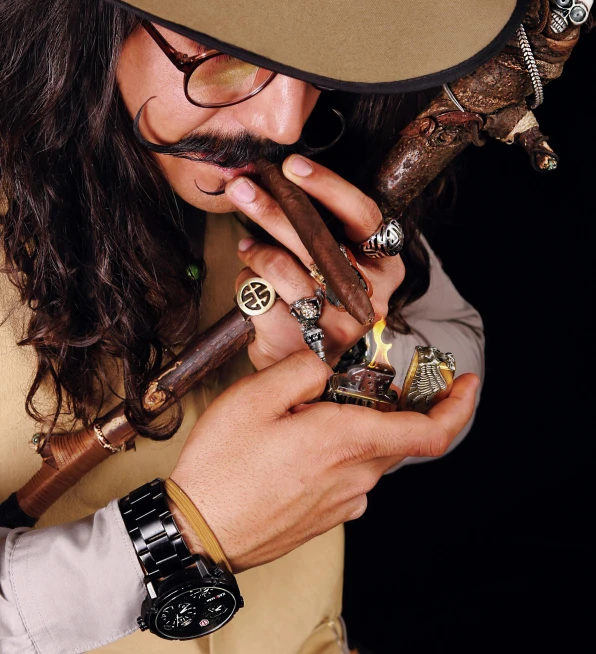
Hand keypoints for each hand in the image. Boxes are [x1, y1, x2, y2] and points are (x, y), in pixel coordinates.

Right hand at [170, 349, 478, 571]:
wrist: (199, 533)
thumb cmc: (222, 468)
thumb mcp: (254, 397)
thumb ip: (302, 369)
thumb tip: (326, 364)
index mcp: (345, 441)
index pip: (430, 431)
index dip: (459, 406)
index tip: (468, 384)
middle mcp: (355, 476)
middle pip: (400, 438)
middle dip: (396, 406)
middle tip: (364, 381)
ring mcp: (344, 501)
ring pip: (372, 454)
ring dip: (358, 428)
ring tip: (312, 415)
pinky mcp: (328, 516)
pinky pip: (351, 475)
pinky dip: (342, 452)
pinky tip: (301, 446)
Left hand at [225, 155, 404, 368]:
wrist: (303, 360)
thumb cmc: (318, 295)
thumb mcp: (330, 259)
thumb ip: (317, 226)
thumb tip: (273, 176)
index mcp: (384, 265)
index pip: (364, 216)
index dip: (328, 186)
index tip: (292, 165)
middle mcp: (371, 294)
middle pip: (319, 241)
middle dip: (274, 210)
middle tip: (242, 187)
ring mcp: (342, 322)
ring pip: (285, 268)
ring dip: (256, 253)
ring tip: (246, 248)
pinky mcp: (310, 344)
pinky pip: (264, 297)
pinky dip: (248, 284)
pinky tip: (251, 282)